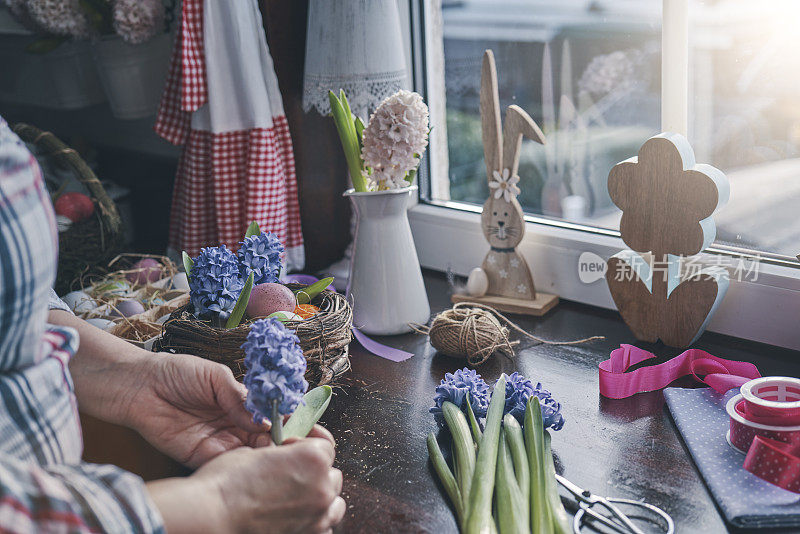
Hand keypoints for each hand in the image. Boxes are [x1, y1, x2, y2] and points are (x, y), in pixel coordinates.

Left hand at [127, 352, 333, 467]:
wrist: (138, 386)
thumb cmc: (176, 372)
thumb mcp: (215, 376)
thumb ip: (240, 397)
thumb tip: (263, 419)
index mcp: (241, 403)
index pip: (271, 415)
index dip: (287, 421)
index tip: (303, 426)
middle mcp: (234, 425)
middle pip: (265, 439)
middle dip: (281, 442)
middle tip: (293, 446)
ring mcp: (219, 441)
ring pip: (250, 454)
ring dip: (264, 456)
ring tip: (277, 454)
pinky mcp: (201, 456)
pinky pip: (226, 465)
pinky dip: (240, 465)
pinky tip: (252, 462)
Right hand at [148, 438, 344, 533]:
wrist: (210, 516)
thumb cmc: (226, 483)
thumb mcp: (255, 452)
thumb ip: (281, 454)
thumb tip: (284, 457)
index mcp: (313, 458)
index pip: (325, 446)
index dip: (305, 445)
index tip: (290, 448)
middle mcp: (322, 486)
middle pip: (332, 474)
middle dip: (315, 472)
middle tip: (290, 474)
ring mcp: (317, 516)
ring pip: (334, 503)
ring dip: (321, 497)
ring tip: (297, 496)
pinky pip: (324, 527)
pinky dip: (315, 521)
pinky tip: (297, 517)